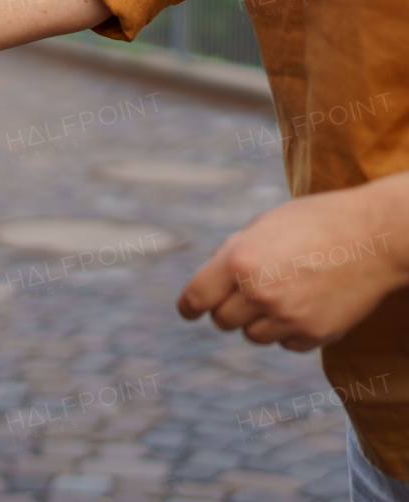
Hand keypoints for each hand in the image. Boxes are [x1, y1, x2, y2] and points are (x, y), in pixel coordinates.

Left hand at [177, 174, 408, 350]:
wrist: (377, 236)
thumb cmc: (316, 223)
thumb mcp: (263, 226)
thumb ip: (232, 254)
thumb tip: (210, 285)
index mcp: (238, 261)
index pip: (196, 298)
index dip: (189, 307)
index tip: (190, 311)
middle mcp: (258, 293)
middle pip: (222, 321)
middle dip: (228, 308)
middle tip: (248, 293)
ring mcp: (287, 317)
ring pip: (252, 336)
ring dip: (259, 321)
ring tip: (284, 293)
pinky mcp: (314, 334)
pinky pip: (286, 344)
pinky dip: (289, 331)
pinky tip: (308, 304)